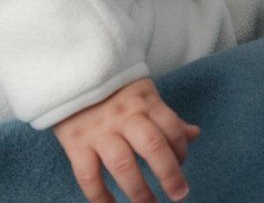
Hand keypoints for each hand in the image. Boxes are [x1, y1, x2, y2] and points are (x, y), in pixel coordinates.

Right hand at [52, 77, 199, 202]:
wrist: (70, 72)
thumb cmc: (112, 88)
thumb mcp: (142, 93)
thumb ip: (166, 116)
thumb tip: (194, 134)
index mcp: (143, 101)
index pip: (171, 128)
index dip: (181, 150)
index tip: (181, 165)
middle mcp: (124, 115)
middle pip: (152, 146)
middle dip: (169, 175)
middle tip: (179, 194)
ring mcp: (99, 130)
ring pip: (123, 165)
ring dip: (139, 191)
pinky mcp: (76, 142)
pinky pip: (88, 175)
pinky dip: (100, 196)